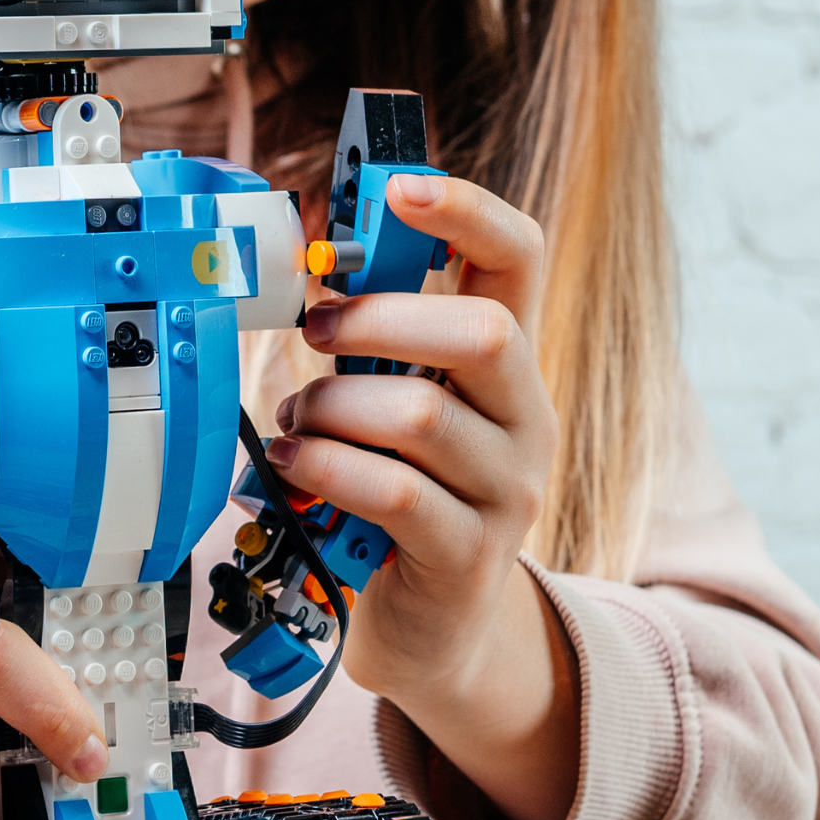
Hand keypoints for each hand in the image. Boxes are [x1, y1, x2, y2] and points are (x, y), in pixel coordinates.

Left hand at [270, 172, 579, 819]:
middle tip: (317, 334)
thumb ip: (370, 348)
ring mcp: (507, 491)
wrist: (432, 630)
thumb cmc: (395, 502)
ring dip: (335, 409)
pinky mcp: (467, 555)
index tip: (399, 189)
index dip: (467, 211)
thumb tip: (307, 271)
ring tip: (299, 424)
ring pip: (421, 416)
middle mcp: (525, 419)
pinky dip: (328, 469)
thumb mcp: (390, 413)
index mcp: (507, 366)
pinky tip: (293, 468)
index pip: (520, 259)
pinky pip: (394, 491)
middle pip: (484, 332)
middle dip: (382, 320)